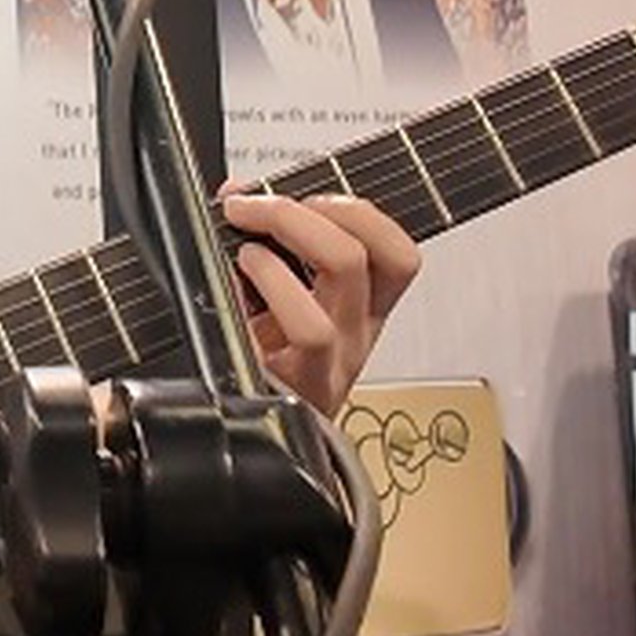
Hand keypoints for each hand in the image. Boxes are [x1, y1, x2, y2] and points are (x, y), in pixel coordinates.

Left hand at [220, 190, 419, 410]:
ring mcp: (335, 359)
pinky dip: (274, 285)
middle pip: (368, 251)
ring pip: (345, 278)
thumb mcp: (273, 302)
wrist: (250, 441)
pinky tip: (242, 281)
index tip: (306, 195)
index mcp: (362, 310)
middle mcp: (357, 334)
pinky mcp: (305, 382)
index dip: (358, 211)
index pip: (397, 252)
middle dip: (307, 209)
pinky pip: (308, 327)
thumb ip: (264, 245)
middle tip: (259, 207)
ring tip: (249, 247)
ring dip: (291, 239)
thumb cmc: (263, 370)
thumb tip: (238, 194)